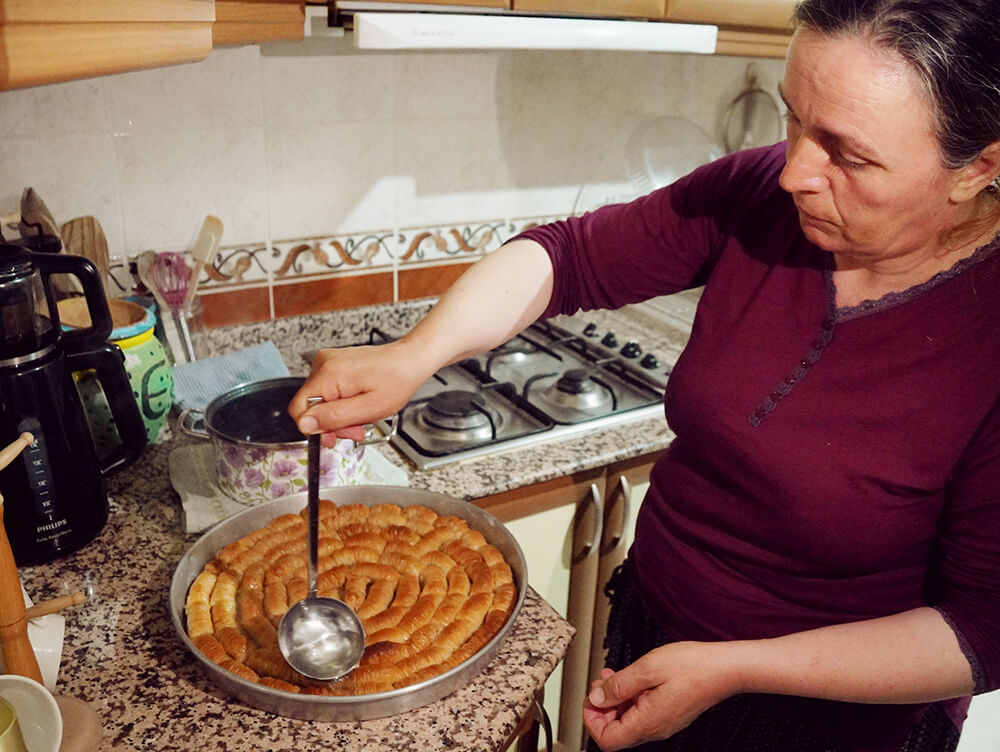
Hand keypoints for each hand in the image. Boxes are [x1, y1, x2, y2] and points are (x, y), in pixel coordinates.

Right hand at [288, 341, 430, 445]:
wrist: (409, 360)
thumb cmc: (397, 380)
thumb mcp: (368, 409)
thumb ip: (334, 418)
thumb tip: (305, 425)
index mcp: (329, 374)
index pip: (299, 409)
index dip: (317, 427)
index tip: (336, 434)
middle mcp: (323, 364)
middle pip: (310, 406)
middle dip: (332, 423)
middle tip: (355, 429)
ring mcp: (328, 362)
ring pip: (319, 401)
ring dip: (338, 414)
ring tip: (361, 416)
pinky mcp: (333, 364)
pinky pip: (327, 391)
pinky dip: (341, 402)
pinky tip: (357, 404)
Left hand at [583, 642, 737, 750]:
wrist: (725, 668)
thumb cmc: (693, 667)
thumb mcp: (647, 669)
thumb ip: (619, 686)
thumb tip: (597, 698)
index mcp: (648, 723)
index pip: (607, 740)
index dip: (591, 720)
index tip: (591, 698)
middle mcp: (655, 728)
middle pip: (615, 731)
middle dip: (602, 706)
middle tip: (601, 683)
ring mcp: (663, 722)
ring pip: (627, 720)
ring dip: (615, 699)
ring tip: (613, 675)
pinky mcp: (669, 712)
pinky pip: (641, 712)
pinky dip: (630, 696)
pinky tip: (631, 678)